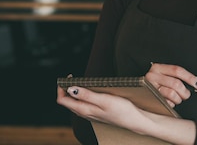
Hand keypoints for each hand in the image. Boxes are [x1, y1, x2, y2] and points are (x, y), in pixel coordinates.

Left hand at [57, 83, 196, 143]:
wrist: (135, 120)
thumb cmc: (122, 110)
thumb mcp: (104, 100)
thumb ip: (87, 95)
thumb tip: (70, 89)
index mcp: (84, 109)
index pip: (63, 100)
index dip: (61, 87)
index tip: (68, 77)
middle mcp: (85, 113)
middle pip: (67, 101)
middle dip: (66, 88)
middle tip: (72, 77)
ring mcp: (91, 114)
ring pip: (75, 103)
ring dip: (74, 92)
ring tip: (80, 81)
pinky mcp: (97, 113)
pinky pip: (83, 104)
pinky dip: (82, 96)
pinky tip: (90, 90)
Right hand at [145, 63, 196, 106]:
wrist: (139, 92)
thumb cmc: (156, 84)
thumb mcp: (164, 75)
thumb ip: (177, 76)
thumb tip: (195, 82)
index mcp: (157, 68)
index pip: (177, 70)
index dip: (189, 77)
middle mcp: (152, 76)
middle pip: (176, 83)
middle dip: (184, 92)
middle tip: (185, 95)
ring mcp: (150, 88)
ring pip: (172, 94)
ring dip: (178, 99)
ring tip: (177, 99)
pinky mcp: (150, 99)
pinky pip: (166, 103)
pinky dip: (170, 104)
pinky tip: (168, 101)